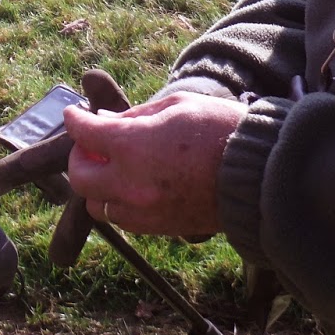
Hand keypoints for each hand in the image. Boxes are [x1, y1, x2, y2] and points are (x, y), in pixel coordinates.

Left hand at [62, 90, 245, 239]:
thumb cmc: (221, 130)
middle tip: (93, 144)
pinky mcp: (160, 228)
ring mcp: (144, 210)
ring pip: (97, 205)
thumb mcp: (175, 107)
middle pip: (79, 177)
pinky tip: (134, 186)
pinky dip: (119, 203)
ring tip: (114, 168)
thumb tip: (106, 122)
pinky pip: (123, 220)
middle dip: (80, 157)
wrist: (259, 174)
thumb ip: (134, 115)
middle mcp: (130, 183)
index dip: (74, 120)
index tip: (75, 114)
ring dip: (98, 185)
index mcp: (132, 146)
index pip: (83, 133)